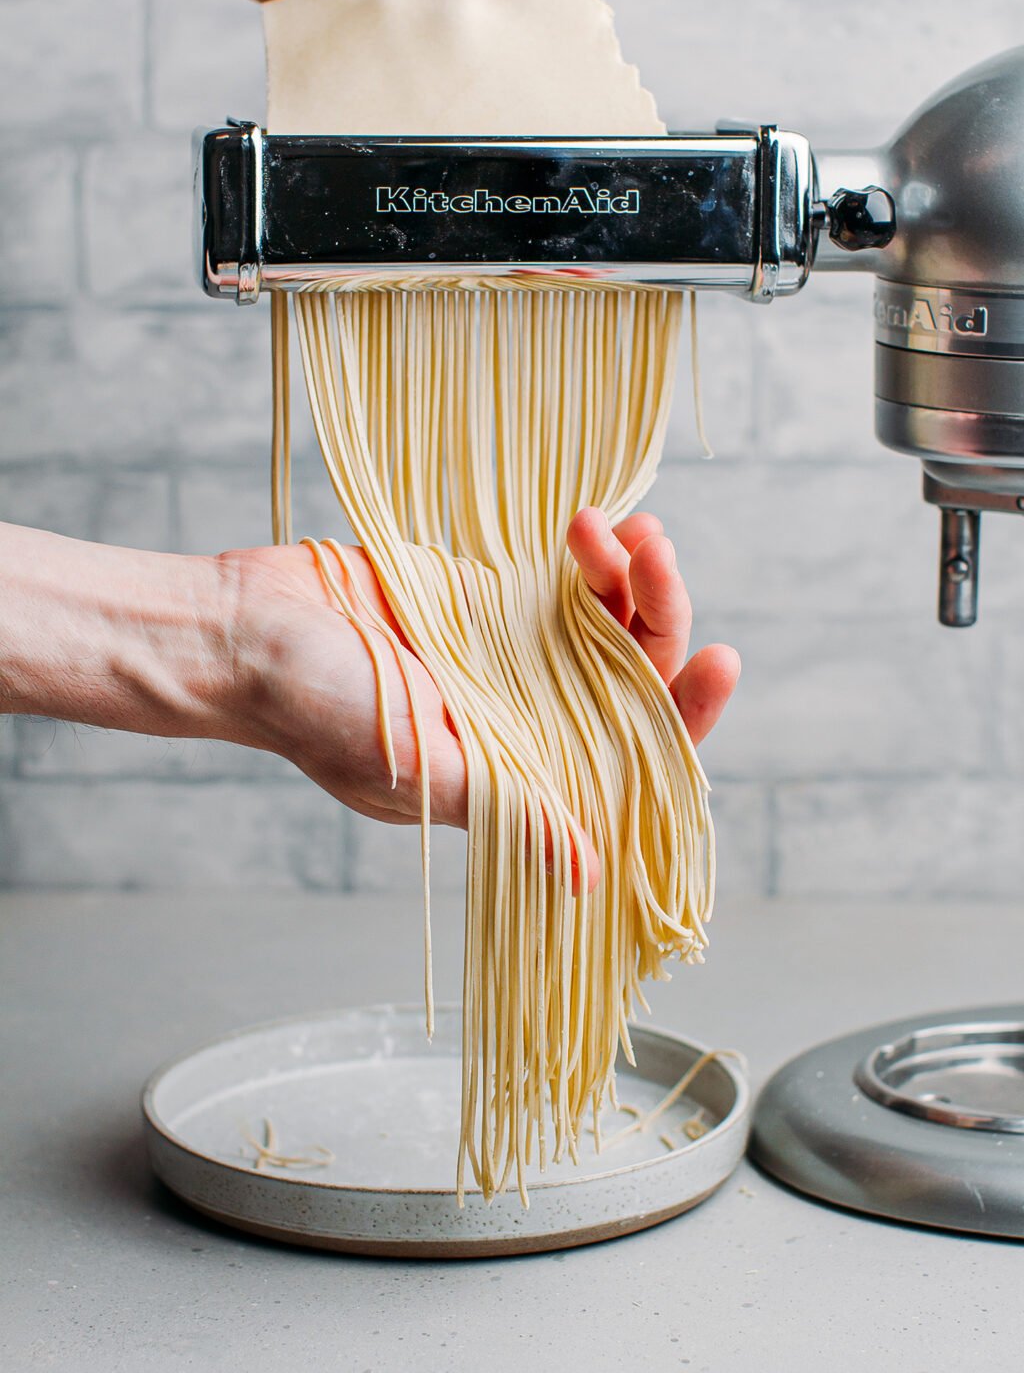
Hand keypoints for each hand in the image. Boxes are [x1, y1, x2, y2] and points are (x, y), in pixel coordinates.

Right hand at [225, 509, 739, 876]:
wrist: (249, 630)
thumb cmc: (315, 710)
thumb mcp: (419, 765)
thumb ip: (510, 805)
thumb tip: (590, 874)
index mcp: (525, 769)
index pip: (633, 755)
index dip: (684, 714)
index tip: (718, 661)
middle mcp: (533, 714)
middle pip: (633, 676)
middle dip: (662, 617)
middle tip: (656, 557)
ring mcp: (516, 653)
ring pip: (607, 620)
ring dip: (630, 574)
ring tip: (617, 529)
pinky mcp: (491, 599)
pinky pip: (566, 580)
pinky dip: (593, 552)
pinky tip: (598, 523)